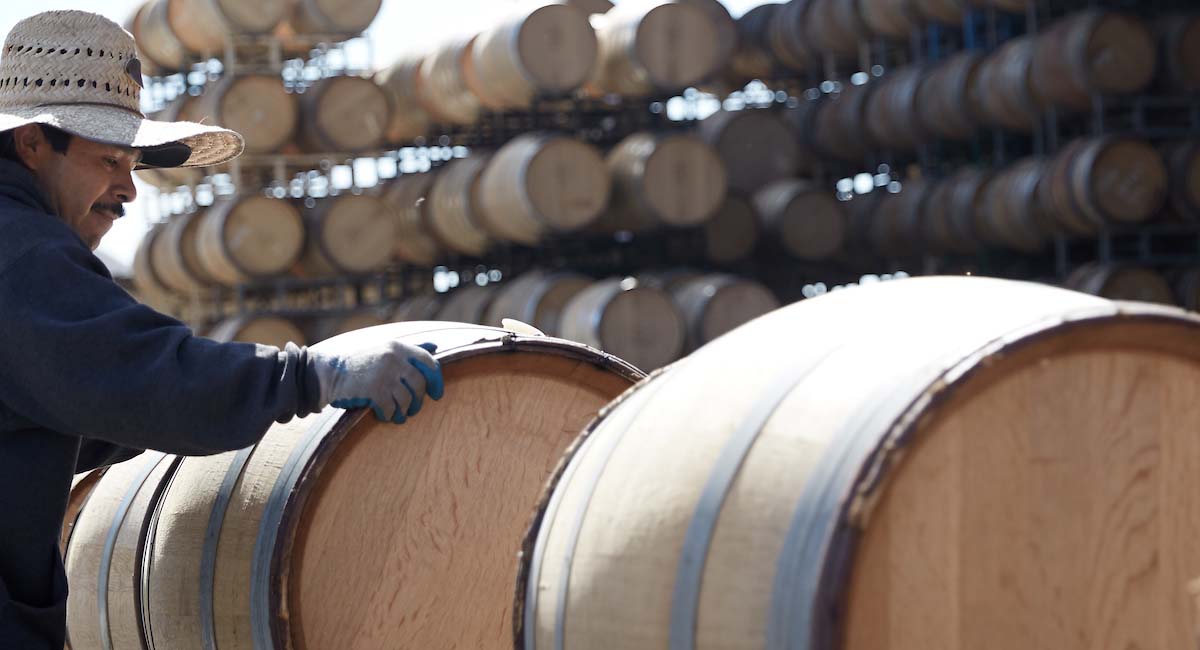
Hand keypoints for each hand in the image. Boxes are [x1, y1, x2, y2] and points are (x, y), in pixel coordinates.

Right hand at [311, 340, 443, 422]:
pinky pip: (391, 408)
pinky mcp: (374, 390)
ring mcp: (384, 374)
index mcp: (398, 347)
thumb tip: (435, 346)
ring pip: (407, 399)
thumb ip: (410, 349)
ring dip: (405, 411)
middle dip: (419, 401)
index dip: (436, 380)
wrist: (330, 373)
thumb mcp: (386, 350)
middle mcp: (394, 358)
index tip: (437, 395)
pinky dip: (389, 415)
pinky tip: (384, 415)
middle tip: (413, 409)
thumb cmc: (361, 364)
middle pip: (420, 384)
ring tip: (399, 415)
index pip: (429, 362)